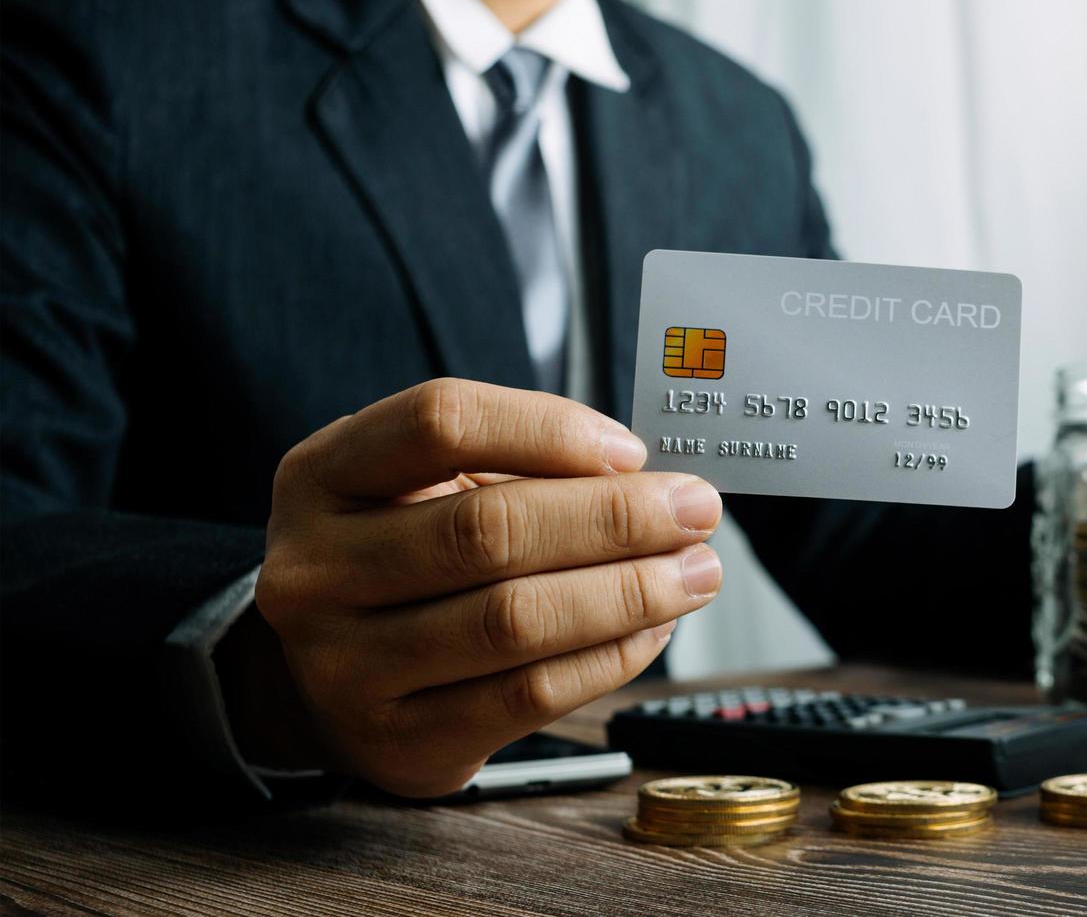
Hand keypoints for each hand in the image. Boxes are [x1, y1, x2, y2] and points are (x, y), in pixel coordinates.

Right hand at [240, 379, 722, 795]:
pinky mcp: (399, 740)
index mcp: (320, 478)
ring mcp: (344, 665)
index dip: (550, 429)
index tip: (630, 450)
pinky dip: (611, 658)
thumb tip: (649, 479)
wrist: (327, 680)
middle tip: (697, 510)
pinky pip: (529, 695)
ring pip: (515, 620)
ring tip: (695, 572)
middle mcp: (314, 570)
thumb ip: (519, 466)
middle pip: (487, 529)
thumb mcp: (425, 489)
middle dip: (615, 518)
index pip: (440, 423)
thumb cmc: (401, 560)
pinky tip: (654, 629)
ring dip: (630, 592)